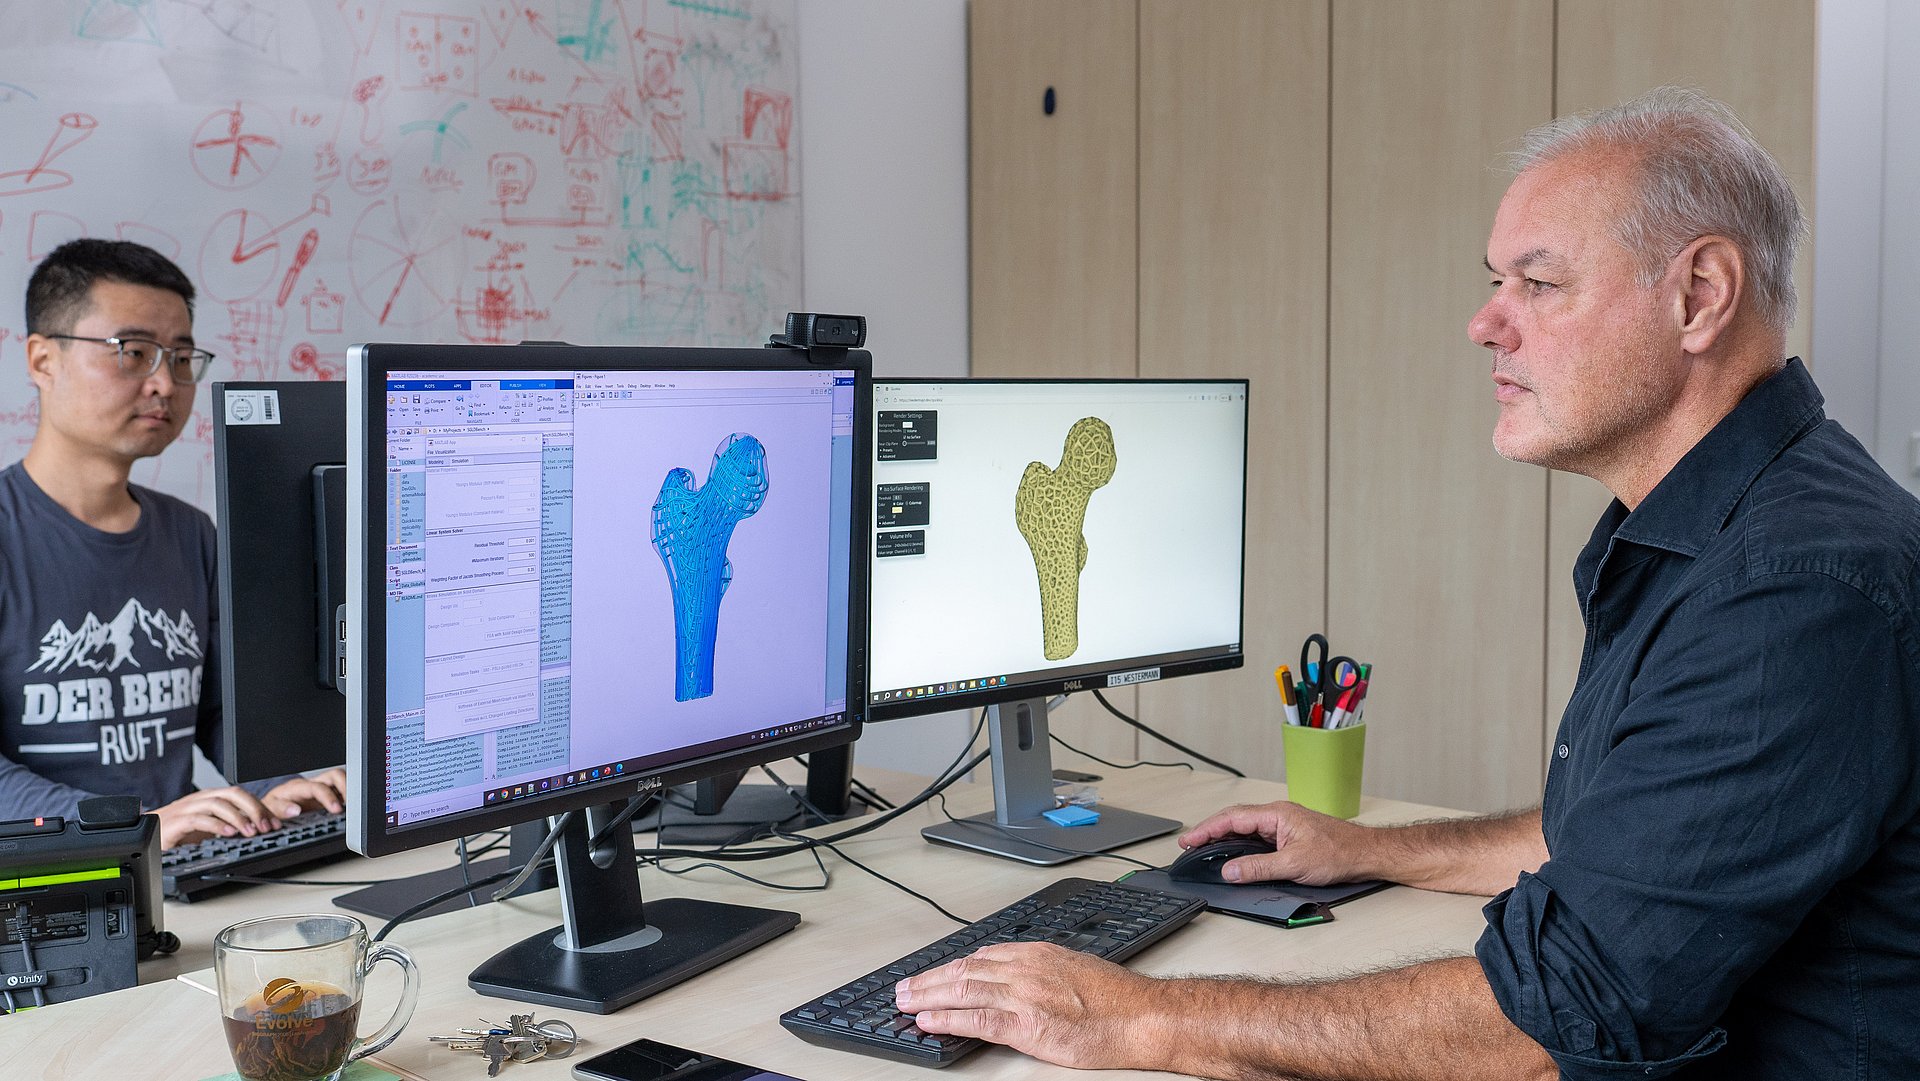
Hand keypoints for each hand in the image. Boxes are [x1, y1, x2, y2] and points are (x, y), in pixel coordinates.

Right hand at [153, 786, 278, 848]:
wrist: (145, 837)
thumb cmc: (177, 832)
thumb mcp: (209, 828)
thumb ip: (229, 825)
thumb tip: (258, 830)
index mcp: (211, 798)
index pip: (241, 795)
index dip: (261, 807)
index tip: (277, 822)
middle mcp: (201, 799)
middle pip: (233, 794)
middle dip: (255, 809)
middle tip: (269, 827)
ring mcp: (188, 809)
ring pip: (218, 804)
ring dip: (239, 818)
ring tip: (252, 832)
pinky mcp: (176, 822)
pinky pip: (199, 819)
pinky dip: (216, 825)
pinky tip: (229, 834)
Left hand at [260, 767, 346, 818]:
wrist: (269, 809)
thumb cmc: (271, 808)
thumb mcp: (270, 809)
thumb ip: (281, 809)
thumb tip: (296, 810)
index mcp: (298, 788)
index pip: (318, 787)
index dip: (329, 797)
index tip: (336, 810)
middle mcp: (312, 785)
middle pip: (335, 776)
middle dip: (346, 787)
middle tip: (350, 805)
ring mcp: (321, 789)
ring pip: (341, 781)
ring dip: (349, 791)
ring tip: (353, 807)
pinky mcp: (327, 797)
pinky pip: (342, 791)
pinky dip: (349, 797)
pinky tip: (350, 809)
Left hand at [894, 942, 1165, 1070]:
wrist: (1142, 1015)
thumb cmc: (1116, 997)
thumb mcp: (1072, 966)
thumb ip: (1039, 968)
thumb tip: (1010, 972)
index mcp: (1036, 954)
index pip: (980, 957)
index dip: (949, 967)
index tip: (932, 974)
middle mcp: (1025, 970)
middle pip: (963, 971)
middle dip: (928, 980)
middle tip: (902, 988)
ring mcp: (1024, 996)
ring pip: (963, 991)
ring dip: (928, 997)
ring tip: (905, 1003)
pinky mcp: (1028, 1026)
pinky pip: (978, 1021)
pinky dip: (949, 1020)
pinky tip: (929, 1022)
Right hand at [1179, 799, 1372, 885]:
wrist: (1366, 854)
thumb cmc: (1339, 852)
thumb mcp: (1294, 864)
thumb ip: (1259, 868)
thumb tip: (1230, 870)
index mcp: (1276, 814)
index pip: (1232, 819)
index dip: (1207, 829)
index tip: (1189, 840)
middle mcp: (1277, 816)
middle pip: (1234, 820)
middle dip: (1210, 832)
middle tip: (1189, 846)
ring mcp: (1283, 826)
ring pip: (1245, 829)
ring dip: (1224, 838)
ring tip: (1204, 850)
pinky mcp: (1288, 837)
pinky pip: (1256, 838)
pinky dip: (1240, 845)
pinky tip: (1234, 855)